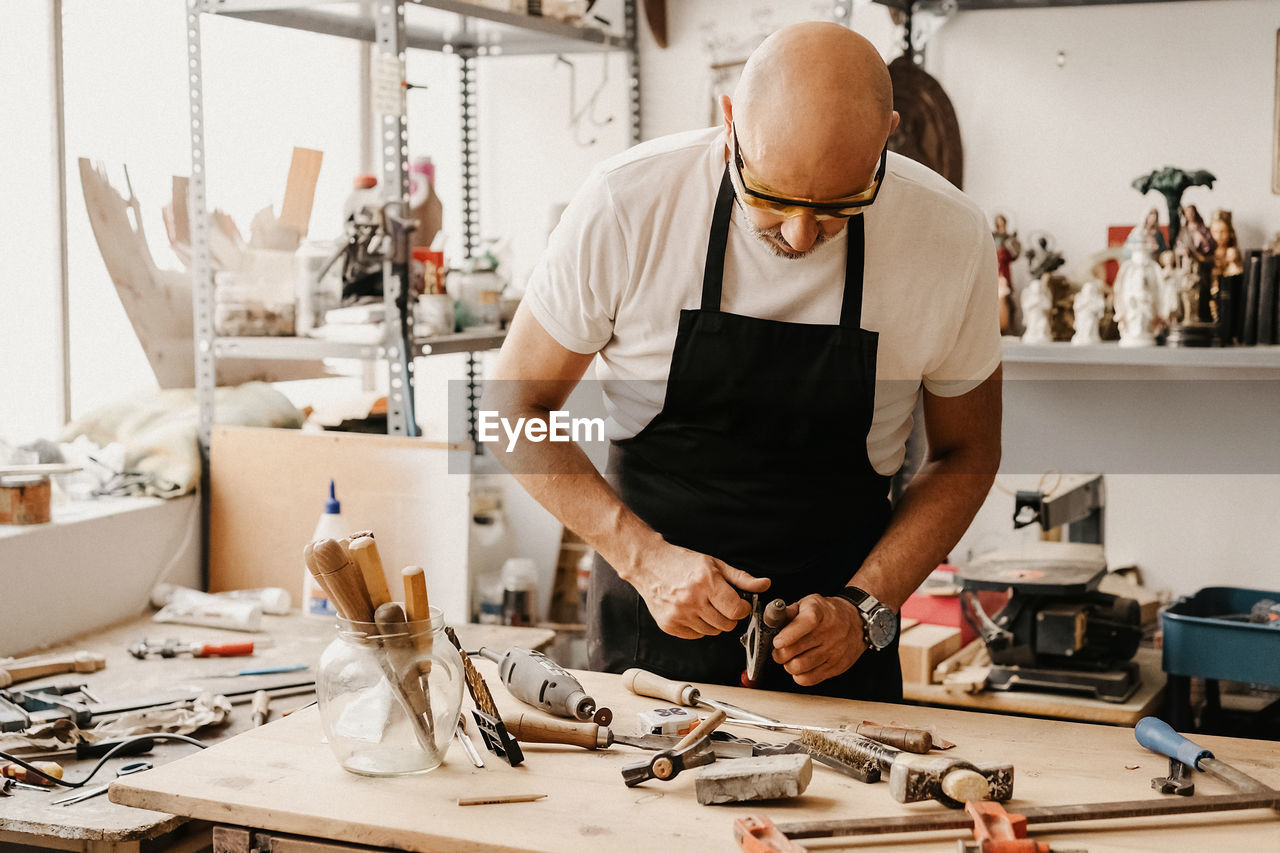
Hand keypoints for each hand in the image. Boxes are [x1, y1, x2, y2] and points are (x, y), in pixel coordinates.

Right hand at [626, 541, 769, 639]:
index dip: (742, 608)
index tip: (739, 604)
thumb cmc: (682, 562)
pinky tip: (692, 611)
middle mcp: (692, 600)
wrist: (649, 564)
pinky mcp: (668, 624)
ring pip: (712, 632)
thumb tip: (765, 584)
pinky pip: (696, 635)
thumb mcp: (715, 564)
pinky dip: (698, 627)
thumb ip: (742, 578)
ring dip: (714, 622)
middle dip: (729, 616)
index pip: (736, 610)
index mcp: (706, 582)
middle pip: (726, 625)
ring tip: (704, 605)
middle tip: (721, 603)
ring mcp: (679, 614)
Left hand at [772, 594, 865, 686]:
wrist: (857, 622)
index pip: (805, 623)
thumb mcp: (810, 603)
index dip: (788, 635)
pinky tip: (800, 668)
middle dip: (780, 653)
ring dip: (788, 665)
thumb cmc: (829, 613)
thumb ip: (790, 611)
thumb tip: (772, 619)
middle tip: (779, 650)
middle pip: (796, 650)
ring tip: (789, 658)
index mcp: (820, 612)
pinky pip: (811, 678)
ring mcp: (834, 651)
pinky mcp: (836, 667)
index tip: (777, 642)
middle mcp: (829, 632)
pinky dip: (799, 676)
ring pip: (800, 666)